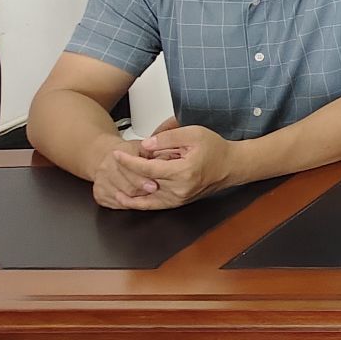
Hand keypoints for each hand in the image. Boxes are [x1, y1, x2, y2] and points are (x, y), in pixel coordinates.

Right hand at [91, 142, 164, 209]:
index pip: (130, 169)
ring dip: (136, 199)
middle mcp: (106, 167)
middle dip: (142, 190)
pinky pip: (115, 204)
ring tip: (147, 196)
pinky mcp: (98, 194)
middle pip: (126, 186)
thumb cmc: (130, 152)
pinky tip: (136, 200)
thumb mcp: (144, 147)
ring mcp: (101, 181)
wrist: (105, 156)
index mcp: (119, 153)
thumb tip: (172, 157)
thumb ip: (157, 152)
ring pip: (121, 197)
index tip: (154, 185)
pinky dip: (127, 204)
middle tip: (154, 192)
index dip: (142, 179)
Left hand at [108, 120, 237, 208]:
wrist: (231, 166)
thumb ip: (167, 138)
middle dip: (126, 173)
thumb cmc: (215, 149)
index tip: (116, 154)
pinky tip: (124, 198)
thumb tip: (145, 146)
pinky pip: (152, 206)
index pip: (146, 169)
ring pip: (144, 198)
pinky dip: (136, 203)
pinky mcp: (177, 203)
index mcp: (182, 172)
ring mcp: (178, 199)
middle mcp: (179, 189)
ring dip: (126, 191)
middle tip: (112, 163)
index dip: (128, 161)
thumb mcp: (193, 134)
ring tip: (109, 184)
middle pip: (142, 183)